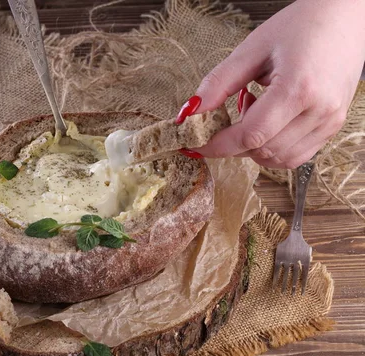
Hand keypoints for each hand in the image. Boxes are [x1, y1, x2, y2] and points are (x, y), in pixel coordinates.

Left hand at [189, 0, 364, 168]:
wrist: (345, 17)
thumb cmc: (301, 26)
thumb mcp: (252, 49)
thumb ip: (218, 83)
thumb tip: (189, 113)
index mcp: (298, 89)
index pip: (250, 135)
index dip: (217, 145)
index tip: (194, 145)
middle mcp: (320, 111)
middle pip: (262, 150)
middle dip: (233, 141)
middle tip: (231, 110)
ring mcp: (330, 122)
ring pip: (277, 159)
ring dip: (253, 145)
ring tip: (255, 107)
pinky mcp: (333, 127)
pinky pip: (294, 156)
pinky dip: (272, 148)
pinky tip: (270, 119)